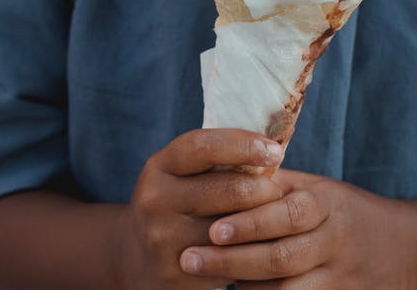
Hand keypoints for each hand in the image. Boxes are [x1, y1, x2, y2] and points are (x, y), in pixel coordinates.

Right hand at [114, 129, 286, 289]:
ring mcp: (163, 239)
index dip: (245, 144)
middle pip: (230, 189)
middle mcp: (155, 200)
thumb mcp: (182, 174)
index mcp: (159, 167)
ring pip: (234, 229)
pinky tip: (258, 246)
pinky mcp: (176, 272)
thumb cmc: (177, 202)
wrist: (137, 255)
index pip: (204, 146)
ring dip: (264, 223)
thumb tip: (271, 149)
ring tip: (274, 218)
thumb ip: (216, 160)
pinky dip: (251, 252)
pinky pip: (230, 261)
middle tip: (279, 192)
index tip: (275, 151)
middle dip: (266, 189)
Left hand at [178, 169, 416, 289]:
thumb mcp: (316, 188)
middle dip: (232, 260)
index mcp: (325, 203)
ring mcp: (342, 278)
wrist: (408, 247)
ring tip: (206, 281)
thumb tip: (217, 172)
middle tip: (189, 259)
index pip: (286, 213)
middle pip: (281, 258)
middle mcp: (335, 241)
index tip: (211, 229)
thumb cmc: (342, 212)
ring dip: (245, 286)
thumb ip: (273, 185)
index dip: (249, 223)